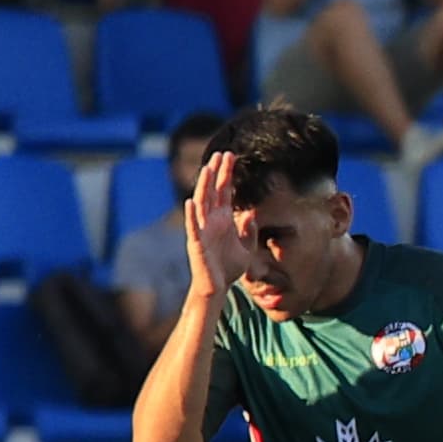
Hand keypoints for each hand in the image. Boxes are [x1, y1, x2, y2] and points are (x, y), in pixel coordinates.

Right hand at [185, 148, 254, 293]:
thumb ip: (249, 231)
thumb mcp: (246, 248)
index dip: (227, 175)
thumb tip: (251, 214)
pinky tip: (191, 201)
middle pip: (213, 192)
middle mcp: (212, 221)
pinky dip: (192, 214)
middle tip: (222, 154)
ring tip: (207, 169)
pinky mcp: (197, 243)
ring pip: (202, 204)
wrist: (218, 287)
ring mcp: (203, 230)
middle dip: (217, 173)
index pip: (225, 192)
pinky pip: (193, 227)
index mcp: (224, 220)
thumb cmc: (229, 268)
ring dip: (204, 187)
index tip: (230, 157)